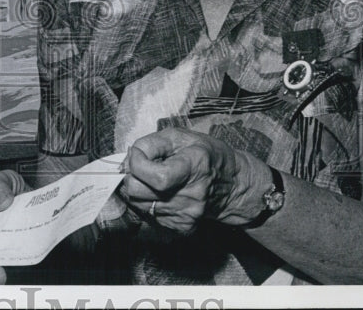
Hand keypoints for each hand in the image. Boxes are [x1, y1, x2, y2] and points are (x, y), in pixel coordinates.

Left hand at [122, 128, 268, 234]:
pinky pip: (149, 215)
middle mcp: (191, 195)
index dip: (137, 163)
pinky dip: (149, 202)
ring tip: (154, 178)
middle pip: (138, 192)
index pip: (156, 177)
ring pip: (138, 204)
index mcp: (194, 166)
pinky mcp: (182, 227)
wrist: (232, 185)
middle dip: (132, 176)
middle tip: (142, 166)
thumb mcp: (180, 136)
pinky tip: (163, 192)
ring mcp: (187, 214)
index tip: (138, 153)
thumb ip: (151, 143)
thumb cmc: (205, 155)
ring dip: (139, 189)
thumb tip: (131, 156)